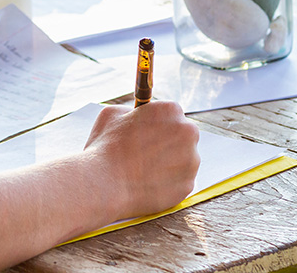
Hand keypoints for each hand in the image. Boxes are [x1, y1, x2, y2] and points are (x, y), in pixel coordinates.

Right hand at [84, 101, 200, 218]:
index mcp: (170, 110)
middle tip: (145, 152)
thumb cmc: (106, 147)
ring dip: (169, 163)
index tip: (146, 132)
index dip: (157, 123)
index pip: (170, 113)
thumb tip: (135, 116)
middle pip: (182, 135)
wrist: (105, 184)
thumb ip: (131, 111)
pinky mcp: (188, 185)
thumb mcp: (113, 114)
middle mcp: (187, 132)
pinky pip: (180, 182)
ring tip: (143, 170)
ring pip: (184, 160)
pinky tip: (148, 184)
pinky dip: (167, 183)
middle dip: (168, 142)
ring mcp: (191, 160)